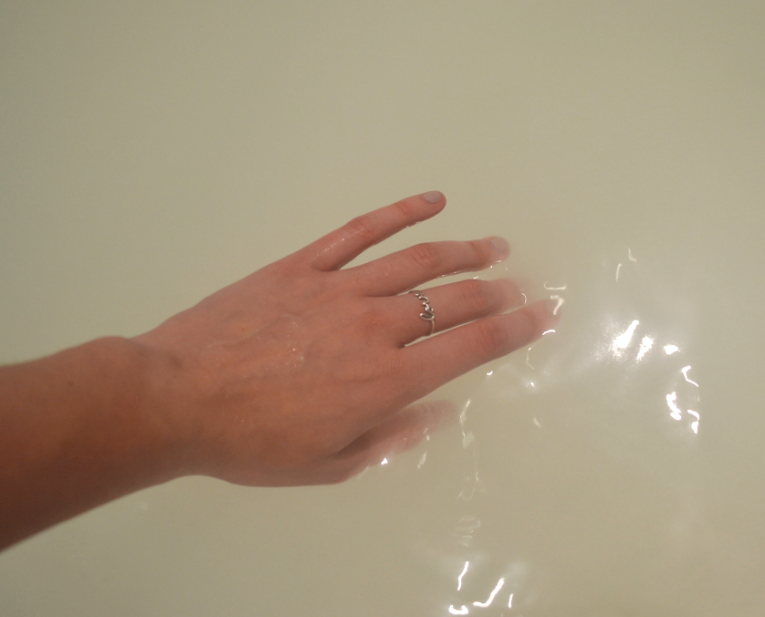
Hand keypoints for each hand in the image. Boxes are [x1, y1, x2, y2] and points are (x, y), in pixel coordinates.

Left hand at [134, 192, 558, 485]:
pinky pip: (361, 232)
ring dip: (465, 251)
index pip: (470, 347)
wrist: (177, 400)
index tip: (543, 315)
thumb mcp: (331, 464)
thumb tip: (442, 412)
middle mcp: (376, 328)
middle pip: (454, 300)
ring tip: (494, 246)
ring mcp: (340, 290)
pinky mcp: (304, 266)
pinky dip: (401, 213)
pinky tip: (432, 201)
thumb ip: (393, 437)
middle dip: (498, 293)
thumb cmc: (253, 443)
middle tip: (522, 287)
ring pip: (418, 261)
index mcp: (387, 381)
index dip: (515, 330)